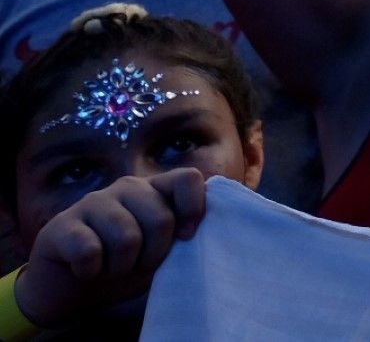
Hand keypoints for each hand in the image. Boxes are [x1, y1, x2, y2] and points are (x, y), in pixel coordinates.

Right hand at [13, 170, 207, 329]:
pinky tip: (84, 270)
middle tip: (136, 266)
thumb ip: (182, 235)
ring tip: (111, 268)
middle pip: (161, 219)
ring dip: (121, 267)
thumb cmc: (124, 266)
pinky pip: (89, 251)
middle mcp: (127, 187)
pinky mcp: (62, 223)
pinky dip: (91, 271)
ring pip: (127, 238)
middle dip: (153, 255)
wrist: (68, 289)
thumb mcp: (159, 253)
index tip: (186, 237)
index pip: (188, 179)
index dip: (193, 208)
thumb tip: (209, 227)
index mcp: (155, 190)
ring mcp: (93, 201)